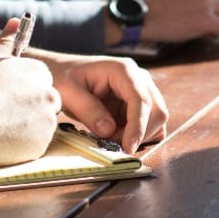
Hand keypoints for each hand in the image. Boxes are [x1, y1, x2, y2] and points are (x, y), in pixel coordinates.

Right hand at [0, 18, 60, 166]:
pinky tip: (2, 140)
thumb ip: (6, 41)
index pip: (40, 80)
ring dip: (27, 126)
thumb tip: (15, 21)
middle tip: (2, 113)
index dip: (22, 90)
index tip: (5, 97)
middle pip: (45, 102)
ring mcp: (47, 120)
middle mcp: (48, 93)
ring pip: (42, 123)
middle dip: (29, 108)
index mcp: (38, 71)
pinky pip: (36, 144)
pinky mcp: (42, 144)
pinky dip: (23, 144)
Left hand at [32, 53, 168, 153]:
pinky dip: (137, 135)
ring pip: (156, 120)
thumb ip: (89, 110)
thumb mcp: (68, 92)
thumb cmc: (63, 77)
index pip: (141, 100)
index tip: (128, 147)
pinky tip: (117, 135)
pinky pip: (149, 124)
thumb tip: (109, 131)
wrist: (61, 72)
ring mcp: (141, 90)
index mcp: (124, 70)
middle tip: (112, 144)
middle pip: (156, 111)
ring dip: (138, 136)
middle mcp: (139, 78)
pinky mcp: (138, 104)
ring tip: (110, 138)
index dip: (138, 126)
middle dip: (139, 133)